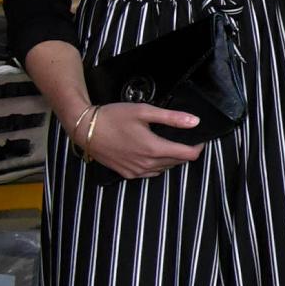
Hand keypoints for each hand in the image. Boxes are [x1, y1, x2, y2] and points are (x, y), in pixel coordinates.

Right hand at [75, 102, 204, 180]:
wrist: (85, 129)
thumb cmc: (114, 117)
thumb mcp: (144, 111)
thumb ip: (172, 118)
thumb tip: (195, 121)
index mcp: (154, 149)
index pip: (188, 155)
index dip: (198, 147)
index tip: (199, 138)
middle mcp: (147, 164)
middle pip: (178, 162)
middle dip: (185, 151)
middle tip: (182, 137)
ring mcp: (136, 171)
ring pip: (164, 168)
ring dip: (171, 158)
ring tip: (168, 143)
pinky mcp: (127, 174)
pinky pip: (150, 172)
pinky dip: (157, 164)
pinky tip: (152, 152)